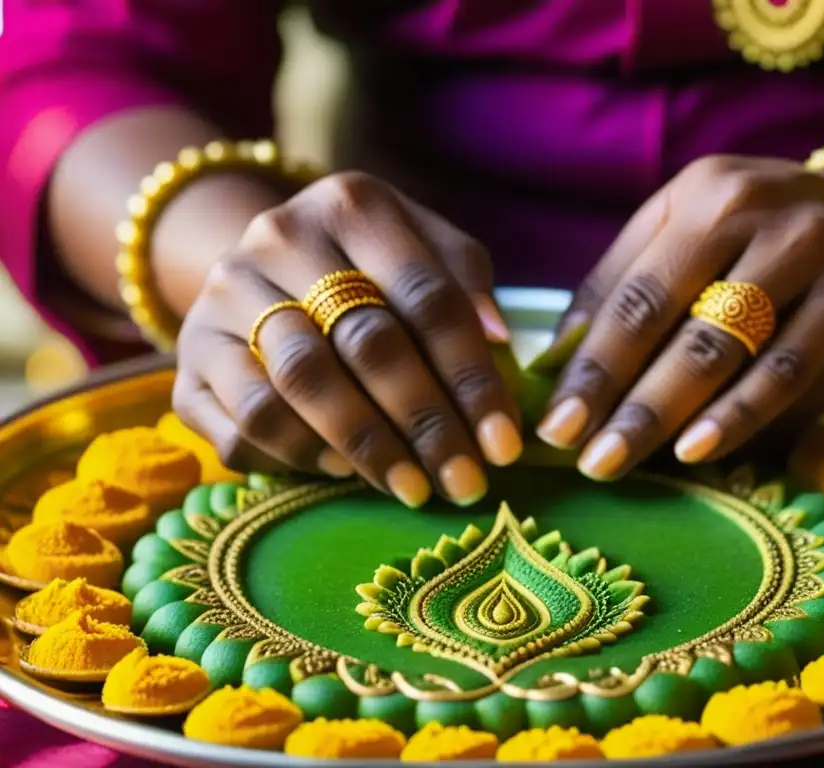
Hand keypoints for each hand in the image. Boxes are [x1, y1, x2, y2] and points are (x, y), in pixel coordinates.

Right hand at [174, 173, 522, 507]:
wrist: (259, 269)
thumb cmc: (365, 267)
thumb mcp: (423, 250)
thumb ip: (464, 284)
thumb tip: (498, 341)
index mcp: (350, 205)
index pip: (427, 297)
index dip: (472, 377)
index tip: (504, 442)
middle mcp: (276, 239)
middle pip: (365, 343)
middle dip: (426, 422)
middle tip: (465, 481)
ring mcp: (221, 299)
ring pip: (299, 385)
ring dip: (366, 447)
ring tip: (412, 486)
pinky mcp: (187, 363)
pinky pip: (243, 426)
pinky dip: (298, 456)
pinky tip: (342, 470)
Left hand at [537, 155, 823, 478]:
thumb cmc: (754, 237)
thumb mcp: (684, 233)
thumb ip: (619, 287)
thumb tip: (552, 363)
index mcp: (701, 196)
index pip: (632, 294)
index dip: (591, 365)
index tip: (555, 424)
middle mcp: (757, 213)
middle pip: (674, 322)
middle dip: (623, 399)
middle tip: (586, 457)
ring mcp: (814, 253)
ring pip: (728, 349)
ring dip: (669, 414)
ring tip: (624, 459)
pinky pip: (787, 371)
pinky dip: (738, 415)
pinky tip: (696, 448)